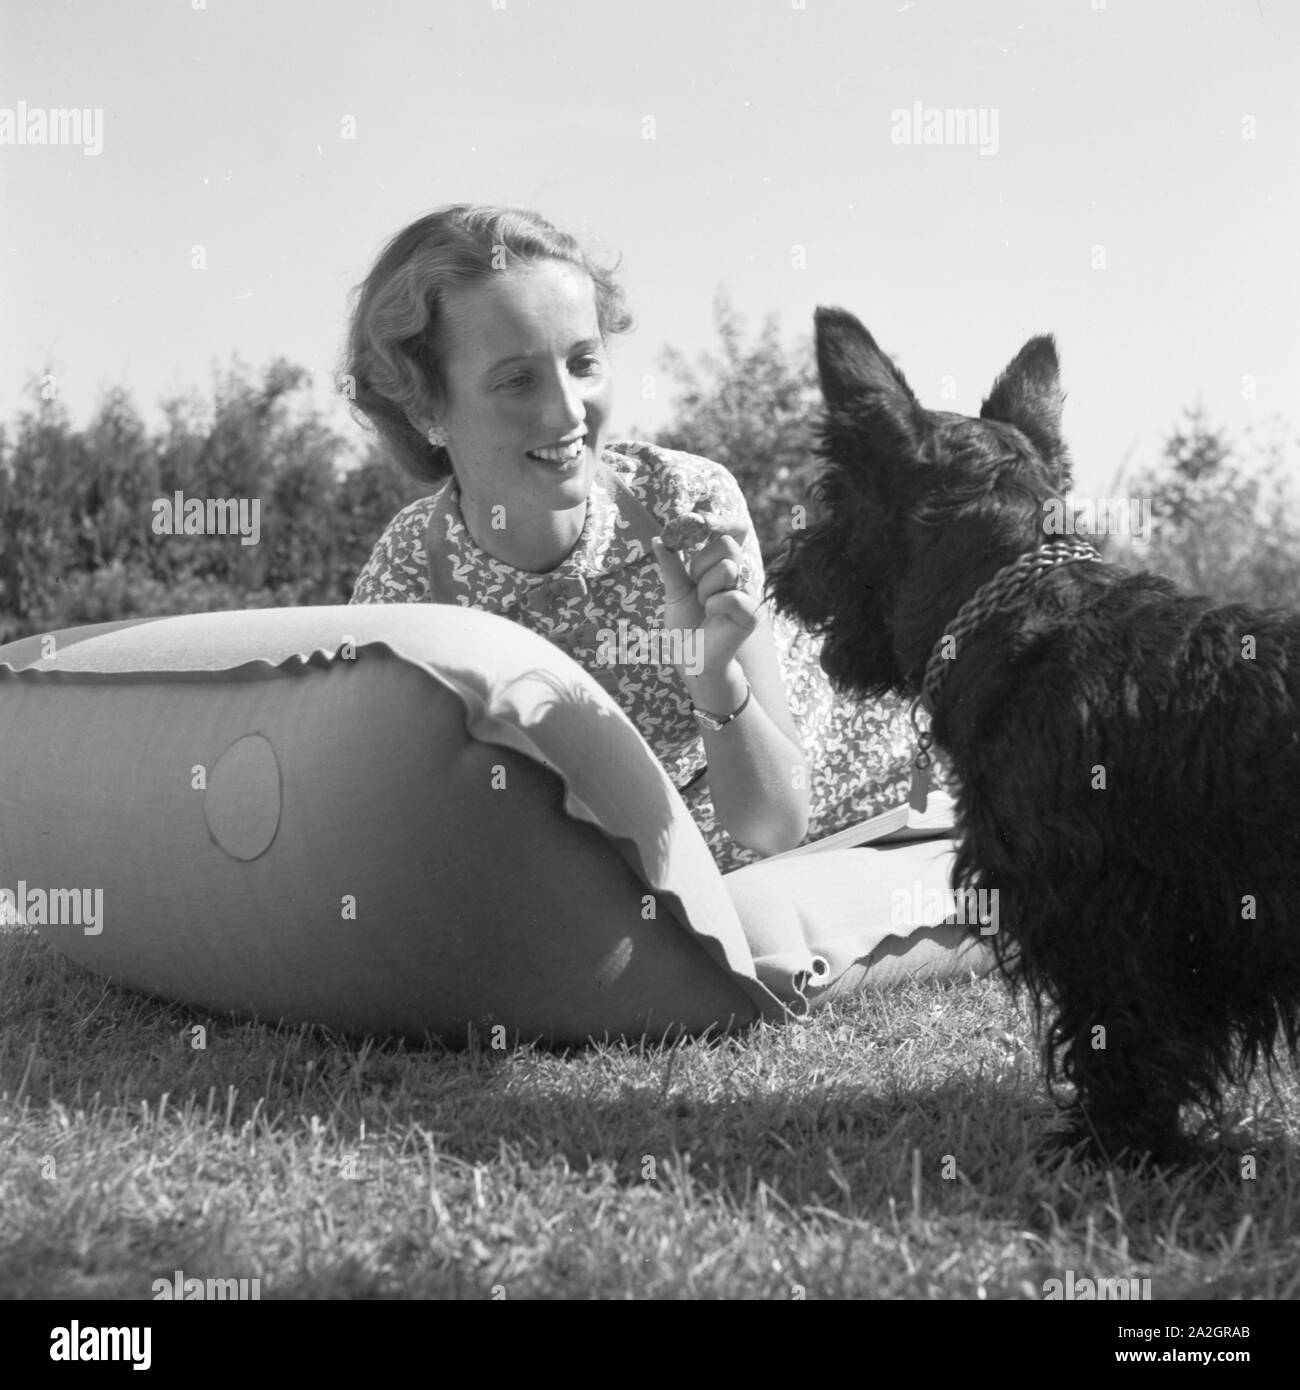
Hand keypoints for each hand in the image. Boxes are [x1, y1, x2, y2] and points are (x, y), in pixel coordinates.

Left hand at [651, 517, 758, 679]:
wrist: (690, 658)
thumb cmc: (685, 624)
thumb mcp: (674, 590)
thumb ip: (671, 564)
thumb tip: (660, 539)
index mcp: (721, 564)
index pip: (734, 531)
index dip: (721, 521)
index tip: (700, 521)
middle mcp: (738, 575)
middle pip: (727, 545)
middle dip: (701, 563)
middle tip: (694, 584)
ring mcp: (748, 593)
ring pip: (728, 568)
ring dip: (705, 587)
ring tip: (703, 604)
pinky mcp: (752, 614)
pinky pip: (732, 596)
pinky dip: (714, 604)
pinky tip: (711, 615)